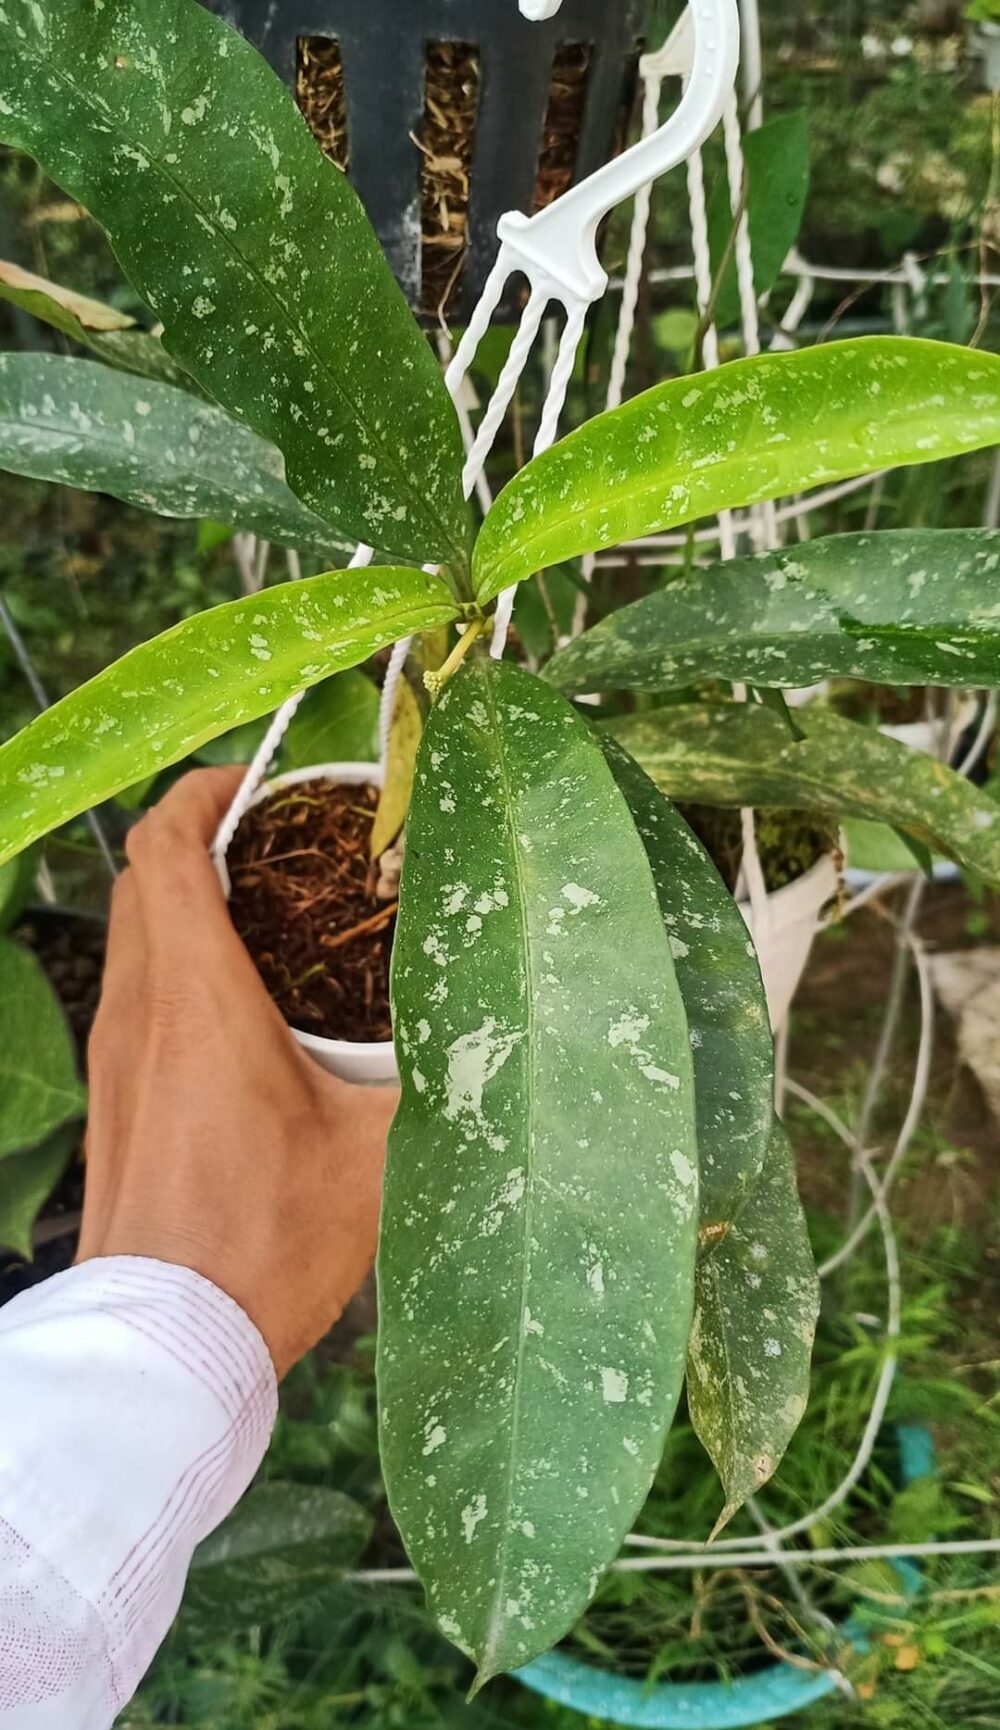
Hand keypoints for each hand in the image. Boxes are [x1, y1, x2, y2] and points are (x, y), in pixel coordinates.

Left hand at [78, 767, 396, 1378]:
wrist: (162, 1346)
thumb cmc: (264, 1242)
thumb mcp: (376, 1156)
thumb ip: (441, 1084)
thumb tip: (509, 1039)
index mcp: (196, 995)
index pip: (166, 844)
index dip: (204, 792)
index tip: (259, 784)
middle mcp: (138, 1009)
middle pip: (142, 878)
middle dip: (203, 840)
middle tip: (283, 847)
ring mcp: (112, 1057)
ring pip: (132, 938)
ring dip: (185, 907)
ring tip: (271, 921)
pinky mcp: (111, 1100)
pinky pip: (132, 996)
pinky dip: (173, 968)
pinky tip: (241, 1015)